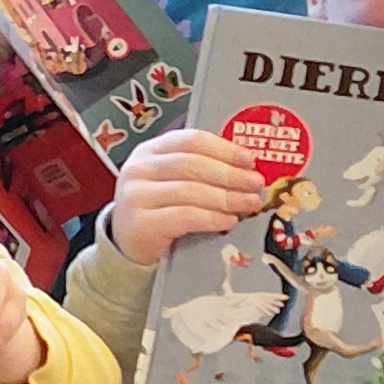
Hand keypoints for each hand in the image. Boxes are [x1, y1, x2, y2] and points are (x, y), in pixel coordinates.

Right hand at [106, 127, 266, 269]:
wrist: (128, 244)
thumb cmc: (158, 209)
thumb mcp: (172, 181)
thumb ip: (199, 170)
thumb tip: (245, 168)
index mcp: (149, 151)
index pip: (190, 140)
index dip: (224, 149)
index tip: (250, 160)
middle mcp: (138, 168)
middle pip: (192, 164)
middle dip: (230, 174)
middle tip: (256, 184)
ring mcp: (136, 195)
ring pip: (190, 191)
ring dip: (226, 197)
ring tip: (249, 204)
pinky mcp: (141, 223)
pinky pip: (185, 216)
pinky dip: (212, 218)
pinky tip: (229, 220)